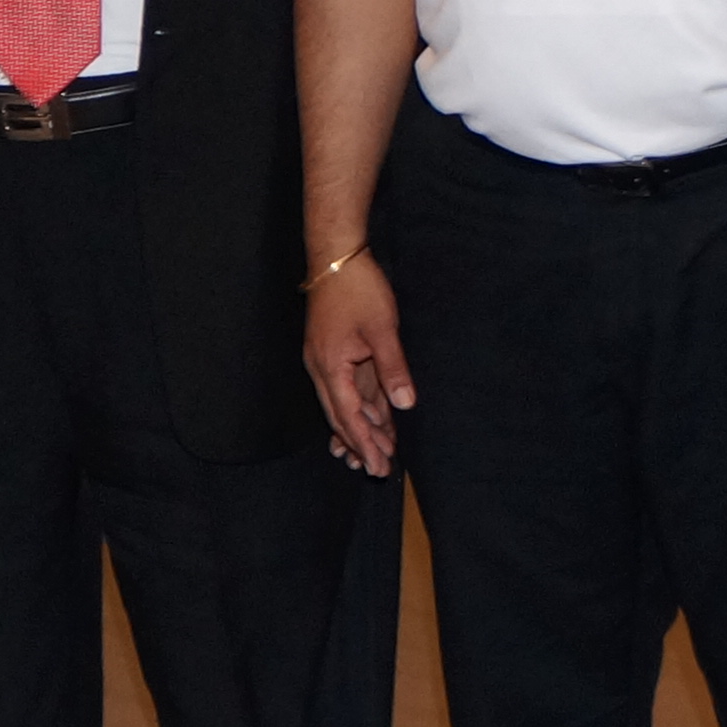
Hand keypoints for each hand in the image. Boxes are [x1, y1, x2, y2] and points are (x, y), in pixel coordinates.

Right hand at [306, 249, 414, 476]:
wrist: (335, 255)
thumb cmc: (358, 288)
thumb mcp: (381, 329)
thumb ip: (392, 369)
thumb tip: (405, 405)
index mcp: (330, 366)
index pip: (348, 416)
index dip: (364, 443)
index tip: (377, 467)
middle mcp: (321, 368)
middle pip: (340, 416)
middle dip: (359, 443)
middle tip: (378, 470)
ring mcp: (325, 359)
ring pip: (343, 403)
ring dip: (360, 427)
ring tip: (378, 452)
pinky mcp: (332, 350)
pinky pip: (347, 386)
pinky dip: (360, 405)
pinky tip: (375, 418)